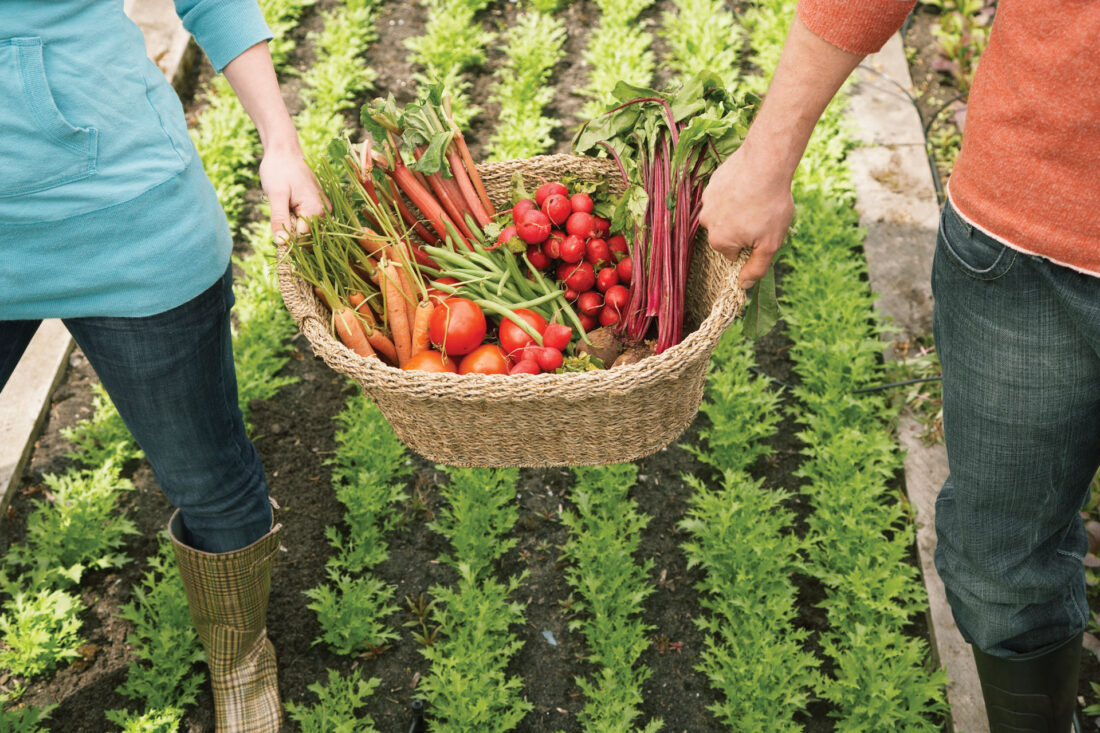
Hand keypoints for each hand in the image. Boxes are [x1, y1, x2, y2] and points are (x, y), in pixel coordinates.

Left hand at [259, 146, 325, 242]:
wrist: (284, 151)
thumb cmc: (278, 170)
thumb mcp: (276, 195)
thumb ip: (279, 220)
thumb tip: (281, 244)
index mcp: (316, 210)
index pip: (303, 239)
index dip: (288, 241)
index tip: (276, 238)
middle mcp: (324, 211)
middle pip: (308, 237)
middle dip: (292, 235)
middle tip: (279, 218)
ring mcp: (323, 208)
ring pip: (308, 230)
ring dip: (294, 228)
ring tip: (284, 210)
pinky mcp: (319, 205)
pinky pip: (309, 222)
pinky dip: (298, 221)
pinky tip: (289, 209)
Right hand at [699, 142, 794, 289]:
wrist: (765, 162)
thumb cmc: (770, 205)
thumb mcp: (770, 244)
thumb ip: (756, 268)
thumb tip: (744, 285)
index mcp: (719, 240)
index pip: (733, 254)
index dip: (750, 245)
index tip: (762, 232)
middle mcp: (707, 222)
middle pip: (726, 233)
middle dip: (742, 228)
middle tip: (762, 215)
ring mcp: (708, 200)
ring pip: (724, 213)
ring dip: (738, 209)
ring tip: (757, 199)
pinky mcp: (713, 182)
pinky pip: (724, 194)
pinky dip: (735, 193)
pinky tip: (751, 185)